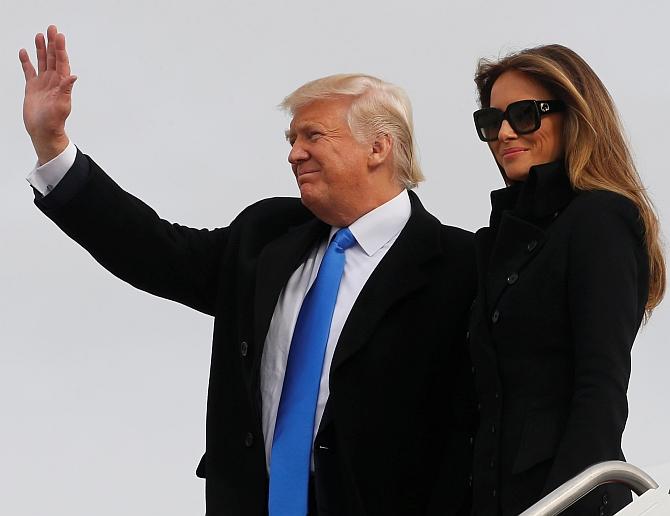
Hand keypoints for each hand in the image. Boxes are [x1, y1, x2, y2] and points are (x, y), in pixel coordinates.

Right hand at [19, 25, 76, 164]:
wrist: (43, 131)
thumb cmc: (54, 121)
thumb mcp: (62, 104)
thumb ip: (66, 89)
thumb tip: (74, 76)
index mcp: (61, 83)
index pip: (62, 62)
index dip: (61, 48)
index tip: (59, 36)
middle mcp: (53, 81)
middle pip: (53, 58)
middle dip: (52, 43)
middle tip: (51, 28)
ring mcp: (42, 83)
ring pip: (42, 62)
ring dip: (41, 49)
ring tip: (39, 36)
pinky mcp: (32, 87)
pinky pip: (29, 71)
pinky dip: (26, 61)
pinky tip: (24, 52)